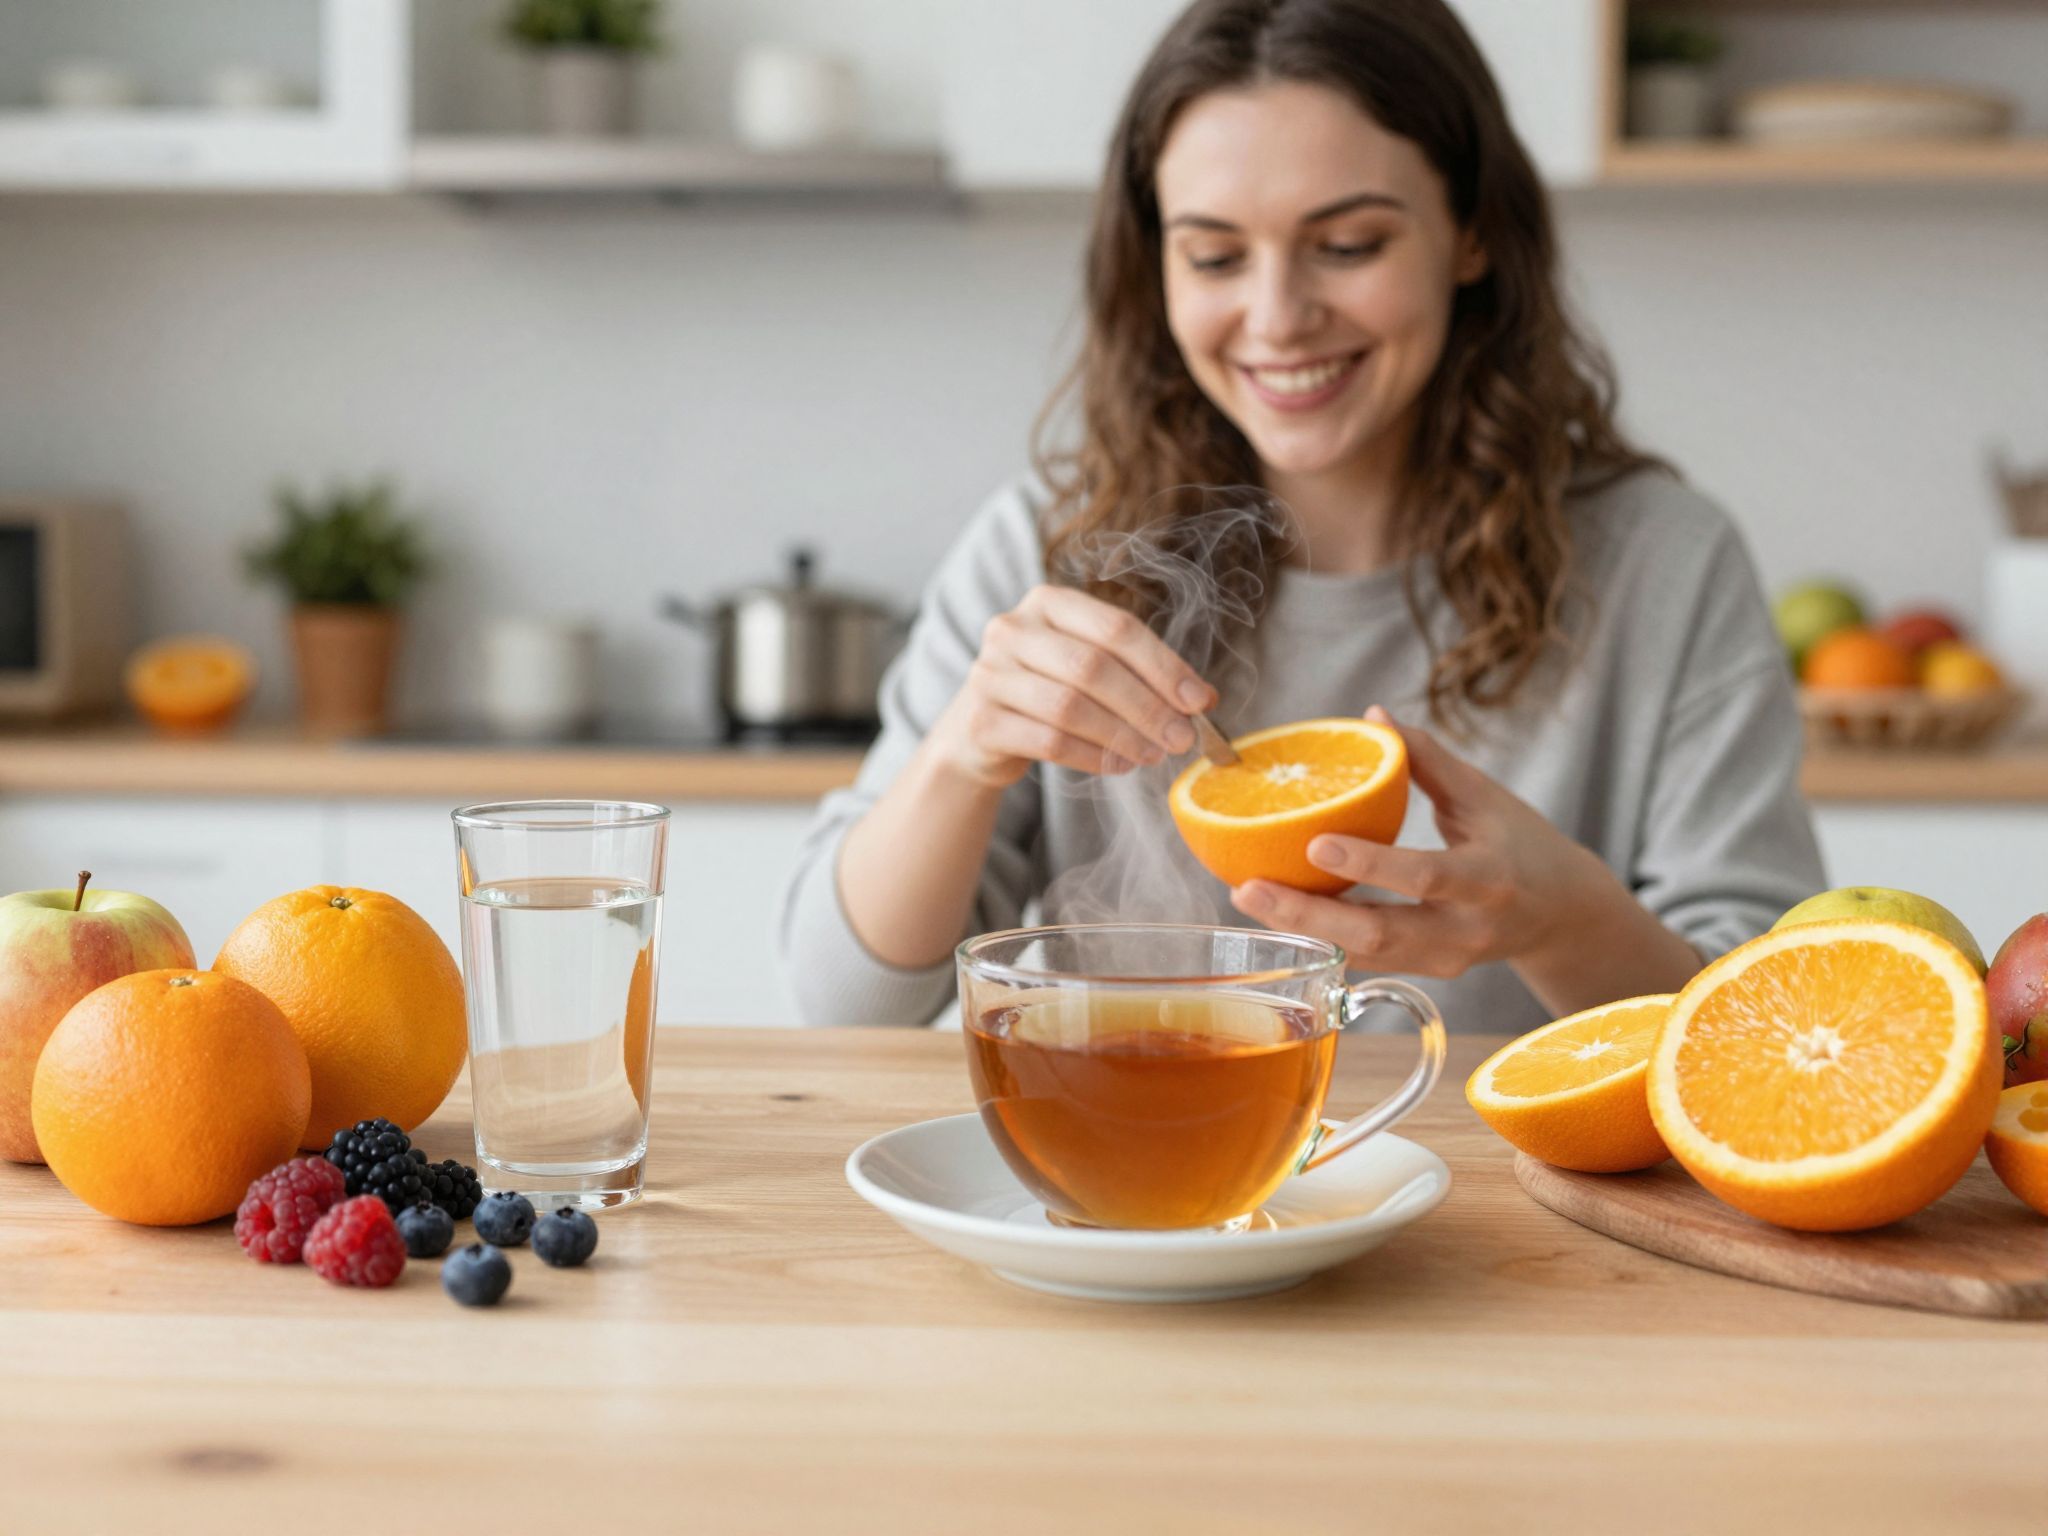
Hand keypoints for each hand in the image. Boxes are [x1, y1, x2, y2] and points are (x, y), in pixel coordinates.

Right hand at [929, 585, 1217, 789]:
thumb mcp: (1093, 671)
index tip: (1198, 700)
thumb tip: (1204, 697)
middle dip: (1147, 706)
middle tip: (1183, 738)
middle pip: (1093, 666)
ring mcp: (990, 673)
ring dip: (1123, 735)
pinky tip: (1119, 765)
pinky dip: (1093, 756)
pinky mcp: (981, 721)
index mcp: (1048, 603)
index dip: (1163, 665)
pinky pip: (1049, 741)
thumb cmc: (1048, 693)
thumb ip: (1143, 674)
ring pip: (1070, 706)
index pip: (1115, 628)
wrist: (980, 733)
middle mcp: (1012, 629)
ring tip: (1155, 754)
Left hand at [1229, 707, 1693, 1011]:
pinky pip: (1367, 961)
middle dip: (1309, 916)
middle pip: (1380, 932)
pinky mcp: (1428, 973)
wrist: (1562, 915)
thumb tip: (1372, 716)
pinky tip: (1277, 914)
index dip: (1369, 864)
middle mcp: (1467, 929)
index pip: (1424, 876)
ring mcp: (1446, 960)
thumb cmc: (1523, 845)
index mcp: (1488, 878)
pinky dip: (1320, 939)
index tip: (1314, 843)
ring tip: (1249, 898)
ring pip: (1366, 955)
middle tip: (1248, 889)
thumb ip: (1428, 759)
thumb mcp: (1485, 796)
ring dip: (1302, 931)